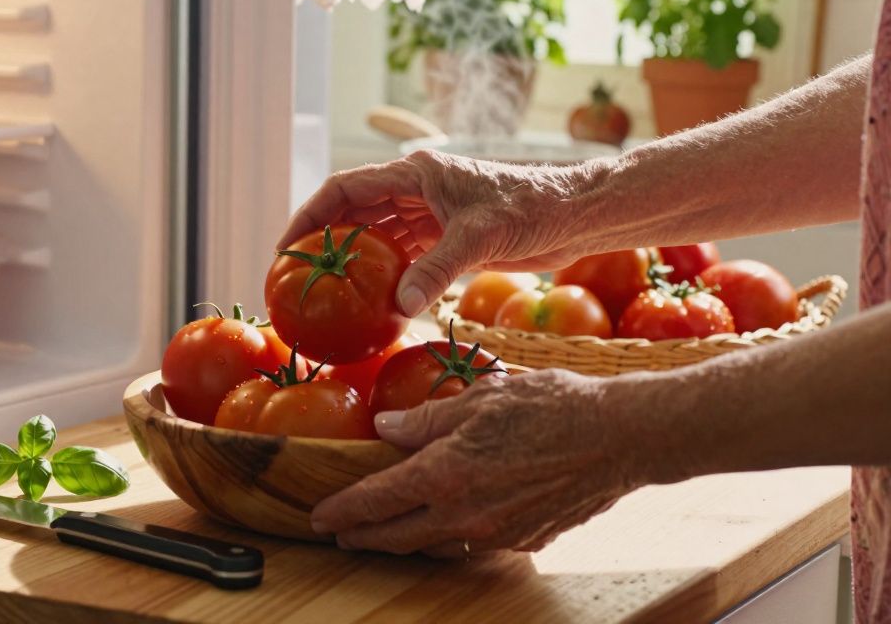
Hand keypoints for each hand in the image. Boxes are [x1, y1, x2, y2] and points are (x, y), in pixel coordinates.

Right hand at [278, 150, 597, 316]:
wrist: (576, 215)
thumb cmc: (532, 209)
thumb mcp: (480, 237)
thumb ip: (436, 270)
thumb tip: (400, 307)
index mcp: (415, 173)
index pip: (344, 189)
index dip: (310, 215)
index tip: (286, 247)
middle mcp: (416, 191)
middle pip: (354, 214)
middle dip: (324, 242)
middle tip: (296, 278)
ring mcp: (431, 216)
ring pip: (378, 239)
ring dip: (355, 264)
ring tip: (326, 295)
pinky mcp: (448, 240)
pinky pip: (405, 259)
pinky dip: (387, 280)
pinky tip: (372, 305)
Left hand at [310, 369, 642, 555]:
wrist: (622, 438)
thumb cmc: (553, 406)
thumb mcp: (480, 398)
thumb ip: (426, 419)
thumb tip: (386, 429)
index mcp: (446, 474)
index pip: (377, 501)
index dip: (343, 511)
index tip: (320, 517)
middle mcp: (465, 514)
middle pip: (398, 536)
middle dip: (364, 536)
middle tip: (342, 533)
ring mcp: (497, 534)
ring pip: (436, 544)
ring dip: (407, 539)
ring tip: (387, 529)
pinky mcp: (525, 541)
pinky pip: (475, 542)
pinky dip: (452, 534)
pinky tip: (449, 519)